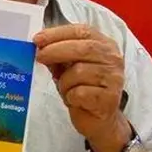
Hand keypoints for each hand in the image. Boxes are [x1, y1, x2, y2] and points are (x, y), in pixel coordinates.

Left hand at [34, 24, 129, 151]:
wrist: (99, 120)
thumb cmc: (83, 89)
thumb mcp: (69, 67)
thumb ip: (58, 54)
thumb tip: (39, 44)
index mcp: (105, 45)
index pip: (82, 31)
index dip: (58, 33)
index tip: (38, 39)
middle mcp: (113, 59)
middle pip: (83, 48)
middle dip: (56, 50)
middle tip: (39, 56)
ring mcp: (114, 78)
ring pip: (78, 72)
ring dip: (64, 82)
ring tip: (65, 89)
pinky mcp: (109, 99)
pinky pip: (79, 92)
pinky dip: (70, 96)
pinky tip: (74, 100)